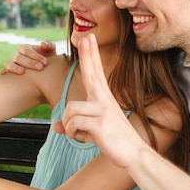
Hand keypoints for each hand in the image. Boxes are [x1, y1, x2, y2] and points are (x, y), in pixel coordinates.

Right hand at [0, 41, 56, 74]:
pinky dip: (2, 73)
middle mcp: (17, 56)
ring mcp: (12, 65)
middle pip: (18, 57)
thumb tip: (42, 43)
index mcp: (25, 49)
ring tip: (22, 72)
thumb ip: (49, 46)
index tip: (45, 62)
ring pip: (8, 64)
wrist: (46, 74)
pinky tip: (3, 74)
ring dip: (14, 67)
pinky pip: (3, 73)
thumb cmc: (47, 61)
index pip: (26, 50)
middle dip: (29, 62)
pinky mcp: (10, 74)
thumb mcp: (51, 53)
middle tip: (40, 68)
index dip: (35, 55)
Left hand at [55, 34, 142, 168]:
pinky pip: (73, 123)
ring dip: (69, 126)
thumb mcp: (92, 130)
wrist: (133, 154)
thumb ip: (75, 124)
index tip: (89, 38)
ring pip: (70, 109)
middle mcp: (104, 100)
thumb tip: (56, 126)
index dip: (91, 55)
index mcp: (104, 98)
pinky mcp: (99, 123)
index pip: (96, 72)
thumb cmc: (114, 141)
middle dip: (88, 55)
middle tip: (86, 36)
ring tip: (79, 134)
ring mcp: (103, 110)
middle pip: (91, 73)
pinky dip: (72, 133)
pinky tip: (83, 138)